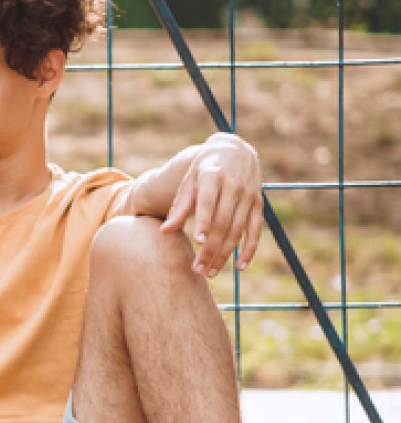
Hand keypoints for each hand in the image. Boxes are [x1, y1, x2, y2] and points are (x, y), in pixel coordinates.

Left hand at [161, 132, 263, 276]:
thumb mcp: (188, 181)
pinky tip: (239, 267)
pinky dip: (249, 250)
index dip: (204, 222)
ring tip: (210, 272)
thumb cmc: (203, 169)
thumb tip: (163, 231)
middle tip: (197, 270)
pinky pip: (255, 231)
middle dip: (210, 249)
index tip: (198, 242)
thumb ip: (179, 206)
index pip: (208, 203)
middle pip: (222, 223)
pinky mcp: (258, 204)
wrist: (234, 149)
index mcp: (212, 177)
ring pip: (237, 231)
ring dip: (225, 254)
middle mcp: (233, 187)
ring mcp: (248, 196)